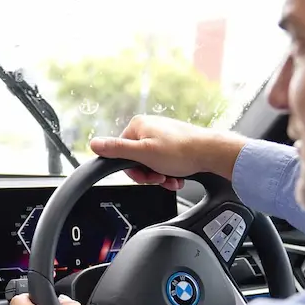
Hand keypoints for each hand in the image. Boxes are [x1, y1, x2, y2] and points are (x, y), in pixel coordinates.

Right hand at [89, 115, 248, 189]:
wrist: (211, 153)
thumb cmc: (181, 152)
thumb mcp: (143, 154)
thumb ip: (117, 150)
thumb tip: (93, 144)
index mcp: (138, 125)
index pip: (121, 153)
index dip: (134, 171)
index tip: (147, 176)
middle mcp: (149, 127)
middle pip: (137, 159)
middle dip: (149, 174)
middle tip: (161, 178)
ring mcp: (162, 134)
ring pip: (152, 162)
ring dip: (161, 176)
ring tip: (172, 179)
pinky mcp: (174, 142)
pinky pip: (164, 161)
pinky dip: (170, 172)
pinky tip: (178, 176)